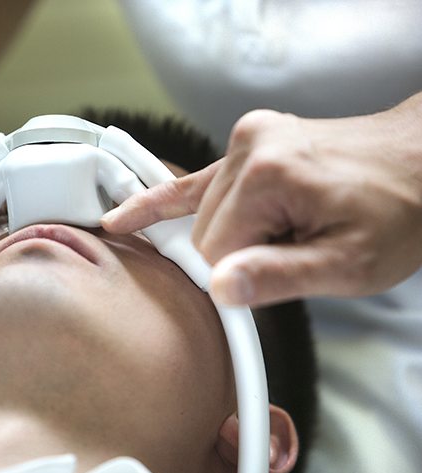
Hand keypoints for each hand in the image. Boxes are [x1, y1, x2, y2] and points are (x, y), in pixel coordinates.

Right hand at [101, 95, 421, 305]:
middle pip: (203, 232)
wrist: (421, 162)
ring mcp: (245, 140)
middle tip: (286, 255)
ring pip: (200, 214)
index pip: (213, 251)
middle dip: (235, 256)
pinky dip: (162, 202)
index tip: (262, 287)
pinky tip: (125, 217)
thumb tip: (219, 289)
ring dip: (230, 235)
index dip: (236, 278)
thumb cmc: (397, 212)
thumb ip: (281, 277)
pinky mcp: (245, 142)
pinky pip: (192, 181)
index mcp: (270, 176)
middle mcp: (249, 148)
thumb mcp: (351, 263)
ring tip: (281, 231)